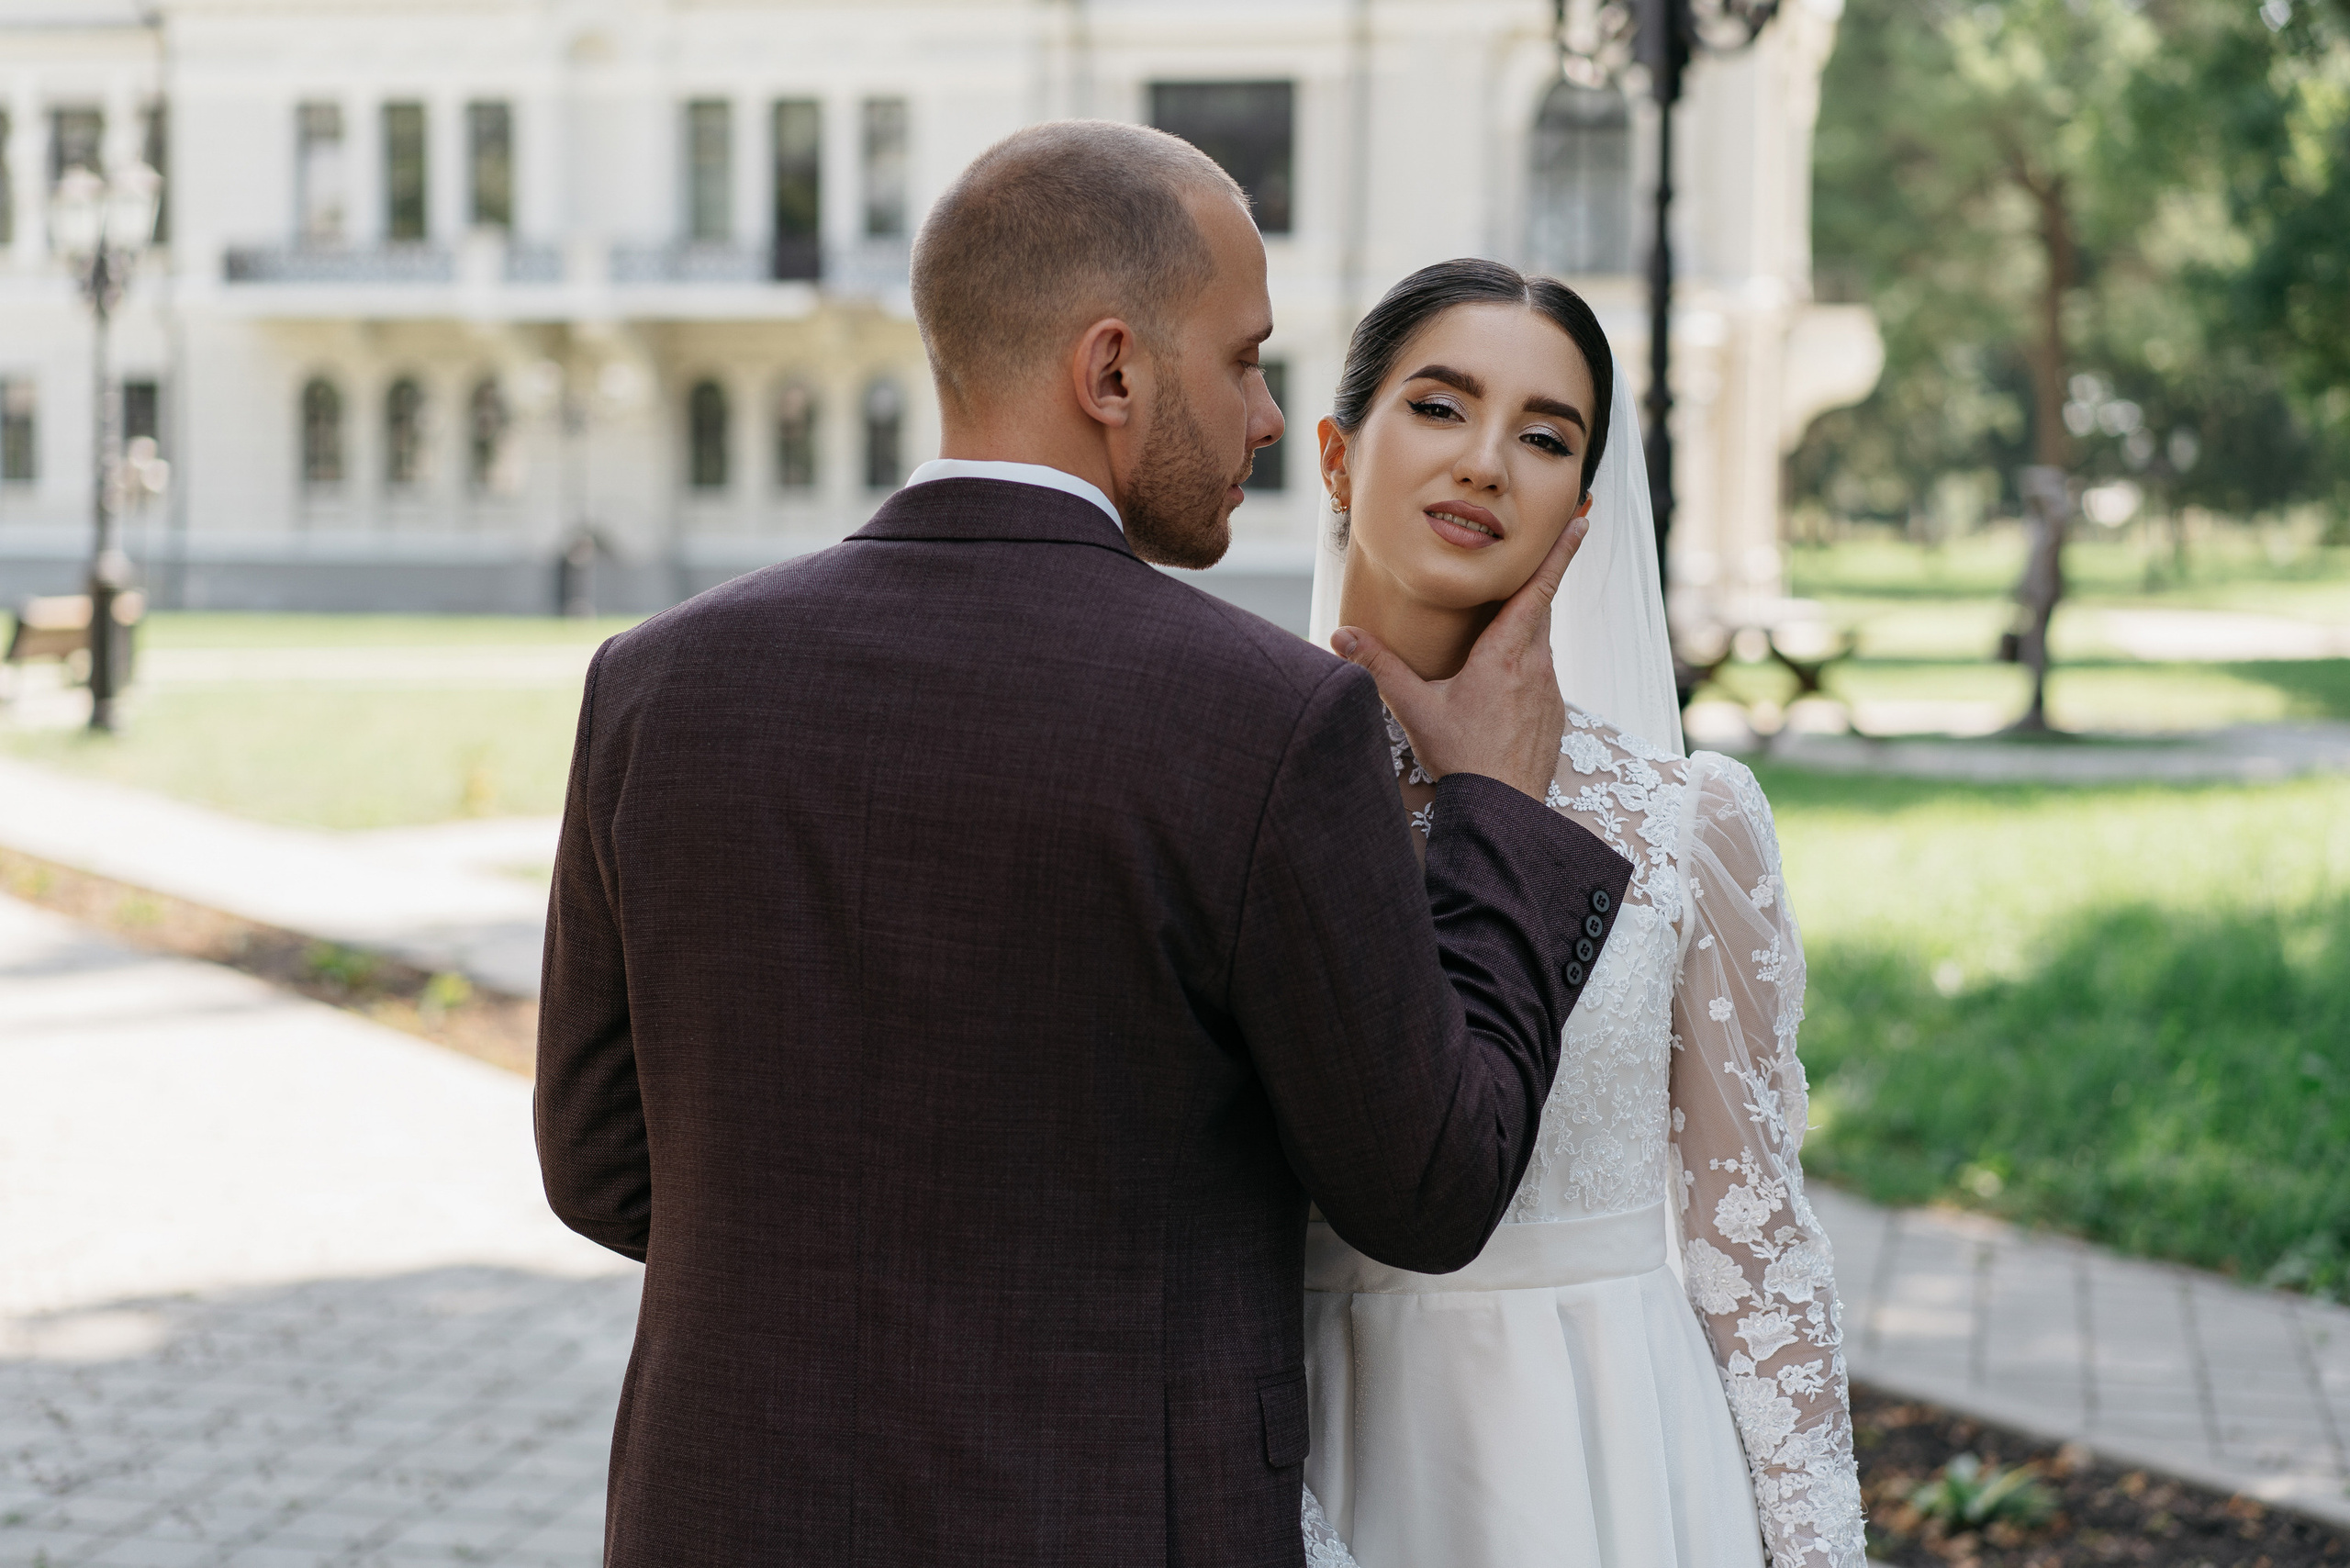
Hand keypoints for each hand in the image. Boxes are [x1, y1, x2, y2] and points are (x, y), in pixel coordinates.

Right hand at [1331, 516, 1586, 800]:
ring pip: (1539, 643)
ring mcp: (1549, 691)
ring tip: (1498, 630)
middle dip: (1534, 584)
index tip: (1581, 523)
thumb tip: (1342, 636)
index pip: (1538, 589)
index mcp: (1506, 653)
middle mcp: (1535, 665)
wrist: (1503, 809)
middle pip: (1539, 610)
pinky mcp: (1553, 713)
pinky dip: (1525, 666)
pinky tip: (1500, 685)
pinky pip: (1541, 675)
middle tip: (1531, 559)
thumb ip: (1380, 668)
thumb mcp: (1415, 709)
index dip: (1560, 553)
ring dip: (1524, 629)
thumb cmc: (1462, 757)